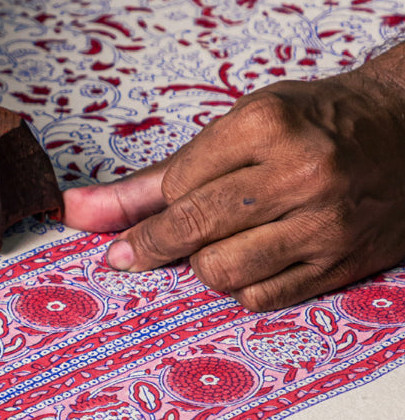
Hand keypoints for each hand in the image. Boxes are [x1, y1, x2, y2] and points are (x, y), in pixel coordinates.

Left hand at [62, 59, 404, 310]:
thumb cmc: (314, 124)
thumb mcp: (243, 127)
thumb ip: (157, 177)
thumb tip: (77, 212)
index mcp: (267, 124)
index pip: (178, 184)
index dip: (159, 205)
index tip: (150, 215)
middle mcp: (299, 171)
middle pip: (192, 229)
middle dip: (155, 245)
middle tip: (137, 252)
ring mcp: (324, 221)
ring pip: (221, 271)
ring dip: (204, 266)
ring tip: (216, 246)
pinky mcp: (341, 261)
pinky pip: (261, 296)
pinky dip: (242, 286)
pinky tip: (253, 261)